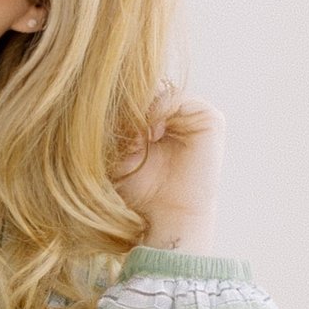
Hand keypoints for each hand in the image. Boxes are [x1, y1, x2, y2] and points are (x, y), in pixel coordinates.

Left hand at [115, 92, 225, 249]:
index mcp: (158, 122)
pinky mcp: (210, 119)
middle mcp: (178, 117)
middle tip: (122, 137)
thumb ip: (113, 126)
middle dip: (131, 111)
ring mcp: (195, 116)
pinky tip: (151, 135)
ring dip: (142, 113)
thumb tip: (99, 98)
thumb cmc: (140, 193)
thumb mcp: (117, 154)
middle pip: (148, 92)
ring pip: (160, 94)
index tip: (108, 134)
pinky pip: (177, 98)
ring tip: (135, 140)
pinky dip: (160, 112)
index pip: (136, 97)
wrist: (168, 217)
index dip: (119, 110)